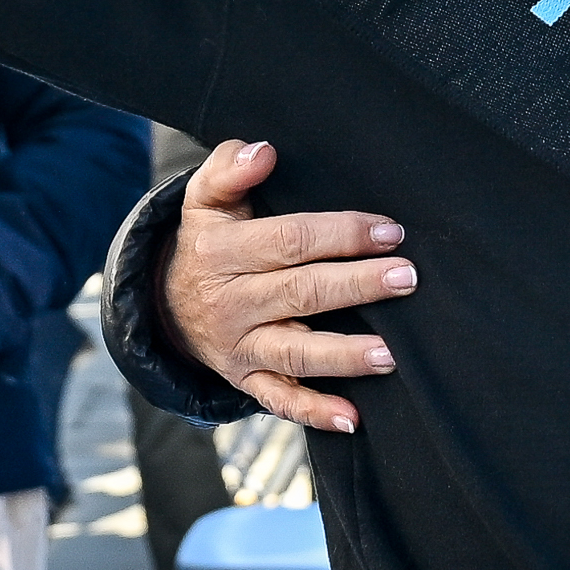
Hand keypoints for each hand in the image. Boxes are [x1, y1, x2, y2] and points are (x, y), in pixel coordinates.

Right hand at [158, 139, 417, 433]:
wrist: (163, 303)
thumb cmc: (206, 240)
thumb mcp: (204, 198)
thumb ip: (229, 168)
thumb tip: (264, 151)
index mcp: (222, 252)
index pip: (289, 241)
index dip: (341, 234)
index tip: (389, 231)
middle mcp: (230, 303)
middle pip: (301, 293)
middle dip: (357, 286)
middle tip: (406, 278)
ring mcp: (239, 346)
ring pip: (296, 351)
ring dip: (344, 355)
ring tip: (390, 354)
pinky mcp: (245, 378)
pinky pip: (279, 400)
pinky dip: (313, 412)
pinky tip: (352, 418)